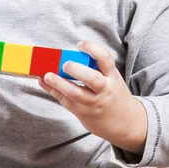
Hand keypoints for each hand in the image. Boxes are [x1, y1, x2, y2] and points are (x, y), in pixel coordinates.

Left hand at [38, 40, 146, 154]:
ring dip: (60, 83)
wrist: (125, 123)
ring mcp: (92, 102)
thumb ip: (95, 67)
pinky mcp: (81, 112)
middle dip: (78, 71)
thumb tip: (69, 53)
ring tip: (47, 75)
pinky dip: (52, 90)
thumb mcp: (111, 78)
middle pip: (93, 79)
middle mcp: (103, 89)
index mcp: (112, 76)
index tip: (80, 45)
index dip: (93, 49)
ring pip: (76, 94)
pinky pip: (65, 100)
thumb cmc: (113, 94)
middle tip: (66, 64)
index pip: (106, 59)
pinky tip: (43, 81)